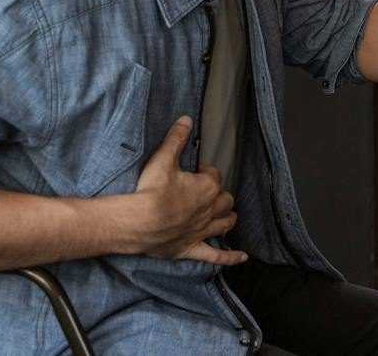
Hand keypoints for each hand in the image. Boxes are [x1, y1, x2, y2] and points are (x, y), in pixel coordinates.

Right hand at [125, 116, 246, 266]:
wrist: (136, 222)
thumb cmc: (150, 190)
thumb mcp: (163, 159)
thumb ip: (176, 138)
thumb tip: (186, 119)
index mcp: (207, 187)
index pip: (214, 176)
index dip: (206, 173)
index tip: (197, 171)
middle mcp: (210, 209)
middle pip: (224, 200)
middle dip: (220, 196)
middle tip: (210, 193)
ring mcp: (202, 230)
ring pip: (225, 224)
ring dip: (228, 218)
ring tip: (229, 216)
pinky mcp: (191, 248)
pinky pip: (215, 256)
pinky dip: (229, 258)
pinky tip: (241, 258)